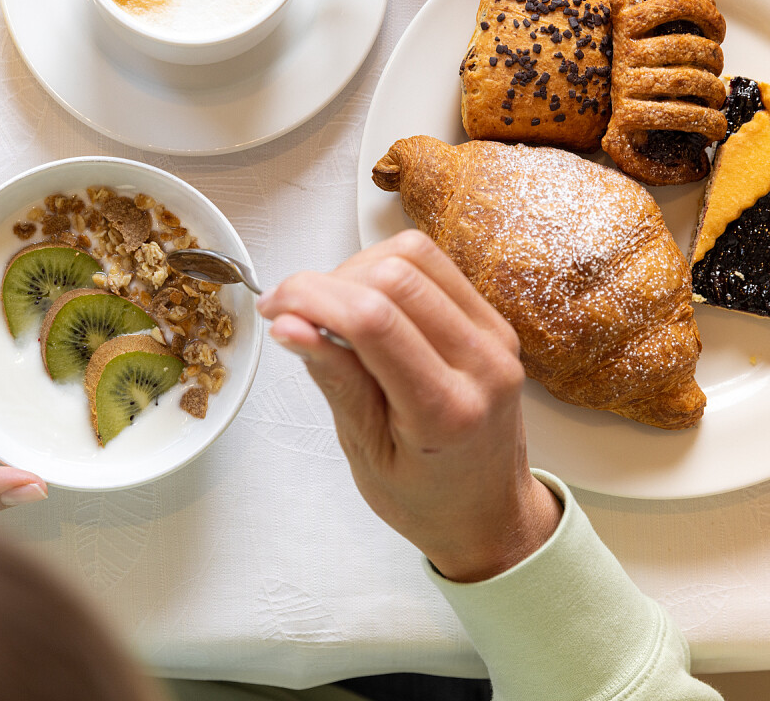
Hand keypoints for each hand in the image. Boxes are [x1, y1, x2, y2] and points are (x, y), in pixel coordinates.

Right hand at [257, 230, 560, 582]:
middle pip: (395, 275)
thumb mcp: (365, 450)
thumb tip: (290, 323)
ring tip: (331, 311)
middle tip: (295, 312)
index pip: (374, 321)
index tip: (274, 306)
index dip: (311, 298)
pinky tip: (365, 306)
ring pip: (415, 256)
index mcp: (446, 411)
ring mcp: (495, 337)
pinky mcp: (494, 321)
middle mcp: (482, 365)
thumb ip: (333, 378)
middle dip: (329, 282)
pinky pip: (435, 266)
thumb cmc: (426, 497)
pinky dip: (387, 271)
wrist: (487, 513)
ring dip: (358, 269)